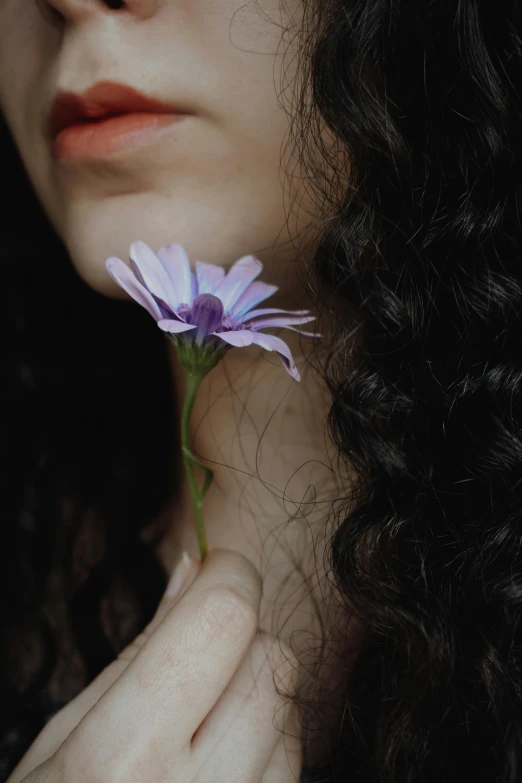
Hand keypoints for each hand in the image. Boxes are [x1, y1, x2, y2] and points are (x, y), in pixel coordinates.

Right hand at [7, 549, 301, 781]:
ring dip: (259, 695)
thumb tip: (195, 567)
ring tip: (203, 723)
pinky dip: (271, 746)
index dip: (228, 576)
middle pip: (272, 662)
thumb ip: (145, 647)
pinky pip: (295, 767)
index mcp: (122, 759)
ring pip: (293, 713)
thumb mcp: (71, 731)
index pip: (223, 621)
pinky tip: (225, 763)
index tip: (216, 569)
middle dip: (242, 640)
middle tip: (197, 659)